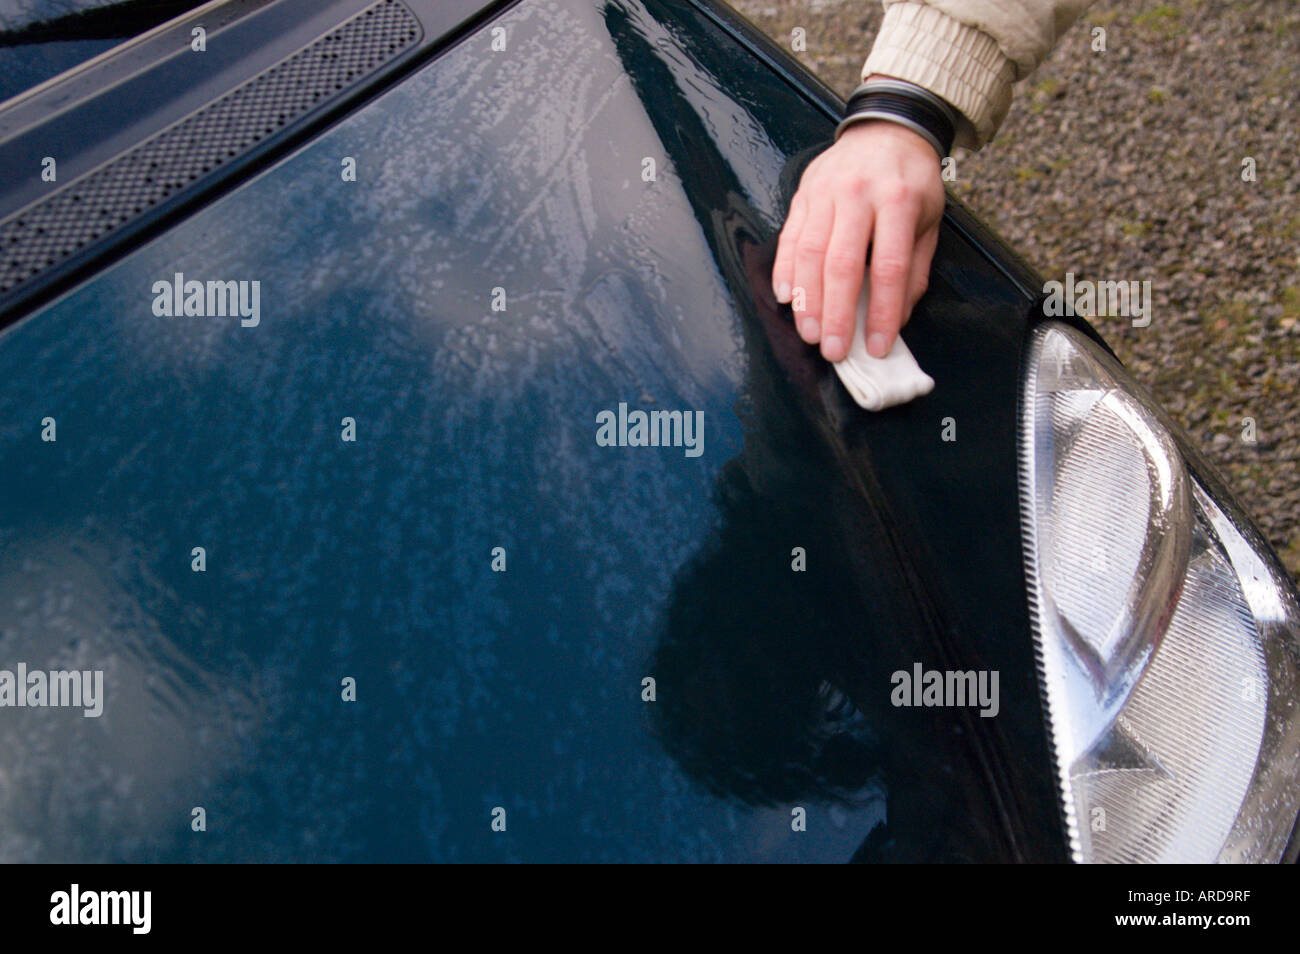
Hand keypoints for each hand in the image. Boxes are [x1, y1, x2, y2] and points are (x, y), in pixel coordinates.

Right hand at [772, 118, 944, 361]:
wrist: (887, 128)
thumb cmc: (910, 181)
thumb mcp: (928, 221)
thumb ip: (913, 271)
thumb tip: (894, 320)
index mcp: (899, 201)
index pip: (889, 267)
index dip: (882, 311)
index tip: (877, 345)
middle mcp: (859, 194)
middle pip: (842, 263)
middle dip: (836, 313)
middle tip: (834, 350)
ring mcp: (826, 192)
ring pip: (809, 253)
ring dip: (807, 299)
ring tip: (810, 333)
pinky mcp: (803, 194)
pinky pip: (789, 237)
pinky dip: (785, 270)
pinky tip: (785, 297)